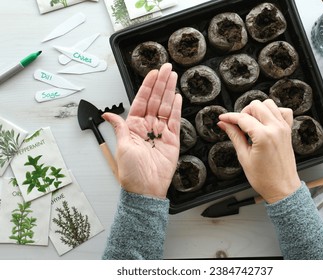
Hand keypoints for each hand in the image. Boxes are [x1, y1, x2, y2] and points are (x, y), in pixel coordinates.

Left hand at [103, 63, 181, 198]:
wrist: (146, 188)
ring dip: (169, 91)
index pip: (141, 100)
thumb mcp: (122, 146)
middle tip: (167, 68)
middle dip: (161, 83)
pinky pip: (174, 120)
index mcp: (134, 126)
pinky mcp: (172, 139)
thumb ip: (119, 127)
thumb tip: (107, 115)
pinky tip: (177, 96)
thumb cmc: (132, 172)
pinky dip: (176, 108)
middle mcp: (147, 126)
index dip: (147, 86)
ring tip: (173, 76)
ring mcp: (161, 132)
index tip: (153, 73)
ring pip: (165, 106)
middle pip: (155, 100)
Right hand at [218, 99, 300, 202]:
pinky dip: (273, 112)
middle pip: (256, 106)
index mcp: (263, 136)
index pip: (242, 118)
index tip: (222, 118)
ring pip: (269, 104)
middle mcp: (275, 129)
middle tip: (237, 124)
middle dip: (243, 112)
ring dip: (258, 110)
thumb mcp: (244, 157)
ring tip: (250, 123)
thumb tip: (224, 124)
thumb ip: (234, 136)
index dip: (229, 117)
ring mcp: (283, 128)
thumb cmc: (264, 178)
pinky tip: (265, 121)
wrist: (282, 188)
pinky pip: (283, 112)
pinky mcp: (288, 131)